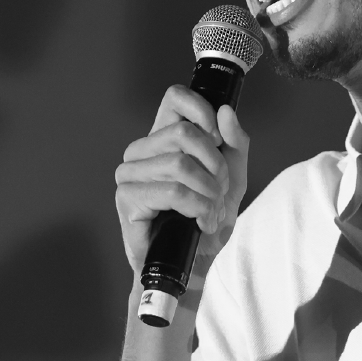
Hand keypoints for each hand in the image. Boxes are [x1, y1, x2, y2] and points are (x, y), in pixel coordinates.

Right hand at [114, 85, 248, 273]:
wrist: (194, 263)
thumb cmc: (206, 220)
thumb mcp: (233, 178)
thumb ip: (235, 143)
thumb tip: (225, 111)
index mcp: (164, 138)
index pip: (175, 97)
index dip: (203, 112)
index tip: (218, 141)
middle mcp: (142, 151)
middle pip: (185, 133)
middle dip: (216, 166)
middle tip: (219, 191)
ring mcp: (129, 173)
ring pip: (180, 163)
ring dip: (209, 192)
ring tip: (211, 210)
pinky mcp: (127, 199)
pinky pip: (173, 191)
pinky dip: (198, 208)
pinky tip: (200, 222)